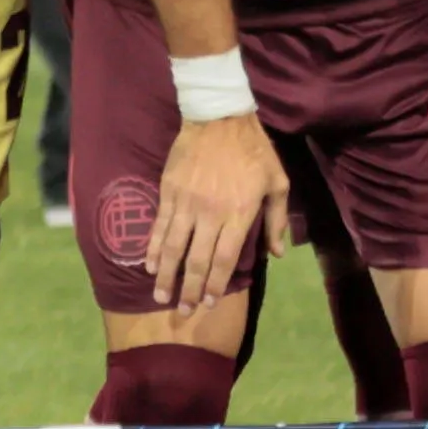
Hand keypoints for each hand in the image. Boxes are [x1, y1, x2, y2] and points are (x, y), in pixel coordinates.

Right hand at [149, 108, 292, 317]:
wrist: (219, 116)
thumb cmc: (254, 151)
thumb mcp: (278, 182)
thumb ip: (277, 219)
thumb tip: (276, 253)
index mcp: (240, 213)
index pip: (225, 259)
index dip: (216, 284)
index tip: (209, 302)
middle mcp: (211, 213)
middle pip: (198, 260)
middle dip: (189, 289)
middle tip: (183, 312)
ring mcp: (187, 203)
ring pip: (173, 247)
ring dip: (166, 276)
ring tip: (160, 297)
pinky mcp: (169, 192)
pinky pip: (158, 226)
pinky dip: (152, 248)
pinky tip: (149, 265)